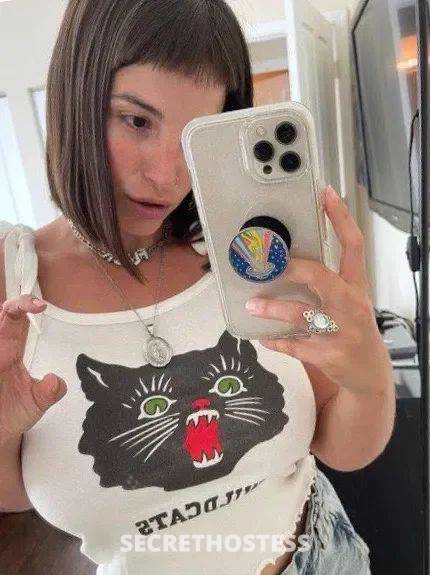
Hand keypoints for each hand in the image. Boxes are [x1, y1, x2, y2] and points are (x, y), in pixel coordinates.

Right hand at [0, 294, 66, 436]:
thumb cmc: (12, 413)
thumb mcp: (37, 402)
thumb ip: (50, 391)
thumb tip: (55, 381)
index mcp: (10, 349)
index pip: (17, 319)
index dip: (26, 306)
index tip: (41, 307)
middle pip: (1, 316)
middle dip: (12, 305)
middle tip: (21, 306)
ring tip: (10, 312)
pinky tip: (2, 353)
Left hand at [245, 186, 392, 395]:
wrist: (369, 373)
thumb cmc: (355, 329)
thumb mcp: (351, 302)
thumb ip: (327, 283)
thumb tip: (290, 261)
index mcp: (357, 287)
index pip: (353, 245)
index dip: (340, 218)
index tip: (326, 193)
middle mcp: (351, 306)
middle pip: (321, 277)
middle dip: (293, 268)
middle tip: (270, 265)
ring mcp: (339, 332)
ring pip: (300, 315)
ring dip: (272, 308)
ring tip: (252, 305)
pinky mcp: (326, 355)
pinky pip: (293, 345)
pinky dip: (276, 341)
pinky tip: (264, 337)